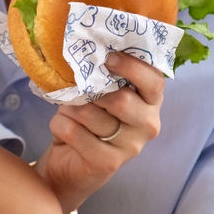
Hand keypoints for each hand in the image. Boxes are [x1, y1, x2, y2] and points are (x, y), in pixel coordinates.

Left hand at [36, 51, 164, 211]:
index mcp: (149, 102)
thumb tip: (86, 50)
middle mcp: (147, 124)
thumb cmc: (86, 119)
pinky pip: (74, 132)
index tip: (109, 57)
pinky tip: (62, 129)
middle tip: (76, 91)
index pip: (154, 81)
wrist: (71, 163)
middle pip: (121, 100)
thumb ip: (101, 76)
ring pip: (90, 114)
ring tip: (68, 111)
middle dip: (89, 91)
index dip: (132, 67)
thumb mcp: (97, 93)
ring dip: (69, 108)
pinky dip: (59, 124)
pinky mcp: (108, 163)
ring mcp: (130, 147)